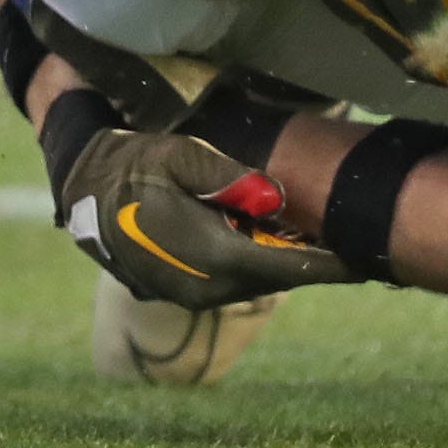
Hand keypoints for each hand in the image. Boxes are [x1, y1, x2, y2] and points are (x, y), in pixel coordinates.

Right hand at [53, 126, 352, 309]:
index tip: (368, 260)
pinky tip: (270, 240)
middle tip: (349, 238)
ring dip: (286, 261)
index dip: (331, 265)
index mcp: (212, 256)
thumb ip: (229, 177)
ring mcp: (192, 294)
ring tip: (317, 238)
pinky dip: (258, 262)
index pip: (289, 268)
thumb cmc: (133, 163)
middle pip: (279, 277)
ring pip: (257, 280)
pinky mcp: (181, 291)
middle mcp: (206, 287)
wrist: (80, 190)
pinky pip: (234, 280)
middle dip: (314, 261)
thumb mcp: (178, 154)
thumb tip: (276, 200)